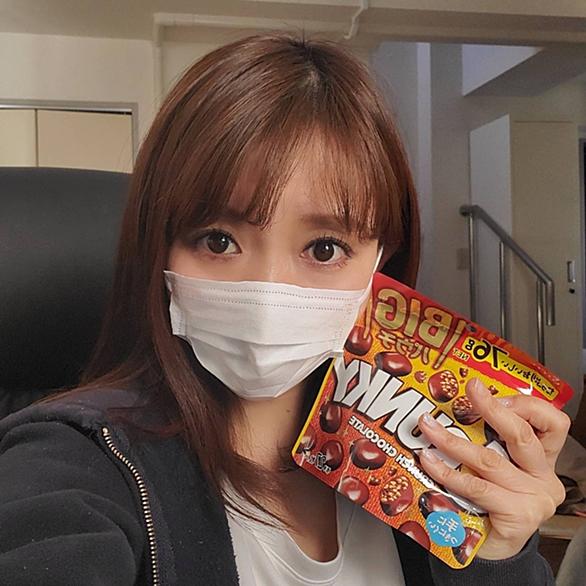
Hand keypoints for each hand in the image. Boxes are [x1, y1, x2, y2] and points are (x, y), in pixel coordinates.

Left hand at [417, 377, 570, 559]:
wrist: (493, 548)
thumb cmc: (490, 502)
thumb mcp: (493, 465)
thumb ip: (485, 440)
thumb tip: (448, 407)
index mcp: (542, 458)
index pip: (553, 423)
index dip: (527, 405)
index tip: (493, 392)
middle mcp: (544, 477)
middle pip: (522, 435)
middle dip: (491, 408)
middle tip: (469, 390)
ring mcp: (535, 498)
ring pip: (490, 460)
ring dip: (452, 440)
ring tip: (428, 427)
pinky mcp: (518, 516)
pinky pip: (476, 487)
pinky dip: (447, 472)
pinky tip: (429, 462)